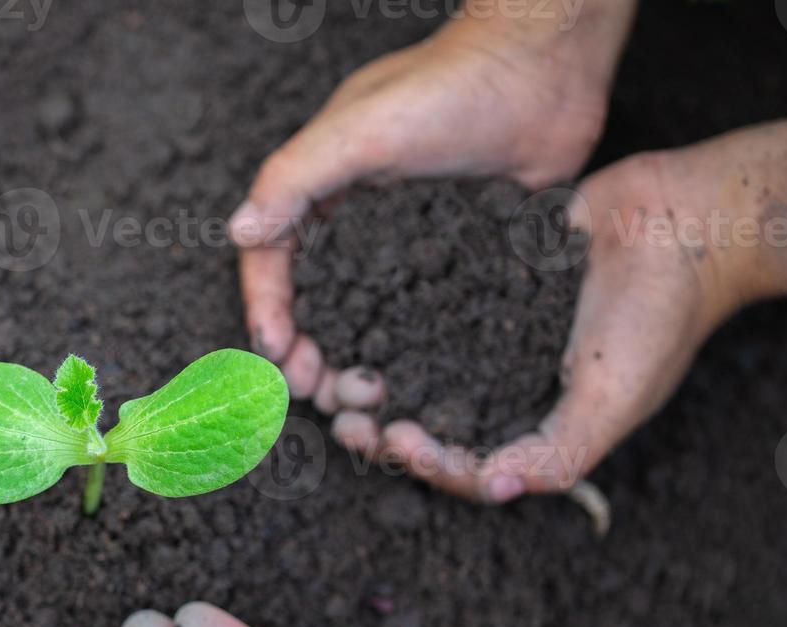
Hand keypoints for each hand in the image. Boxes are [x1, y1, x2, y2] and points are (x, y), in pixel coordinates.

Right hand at [231, 3, 633, 402]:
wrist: (546, 70)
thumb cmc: (450, 86)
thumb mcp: (360, 129)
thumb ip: (295, 178)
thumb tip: (240, 232)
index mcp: (320, 187)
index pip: (273, 258)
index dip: (268, 308)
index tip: (275, 352)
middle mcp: (356, 221)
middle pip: (313, 299)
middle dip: (304, 349)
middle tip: (314, 389)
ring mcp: (404, 243)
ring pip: (363, 315)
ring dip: (351, 359)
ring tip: (358, 396)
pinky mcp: (452, 258)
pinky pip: (418, 314)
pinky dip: (406, 351)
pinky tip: (409, 383)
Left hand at [334, 108, 786, 503]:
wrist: (683, 222)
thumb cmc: (659, 319)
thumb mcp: (614, 399)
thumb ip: (558, 452)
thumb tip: (493, 490)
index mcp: (534, 425)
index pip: (468, 463)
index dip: (427, 462)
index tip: (396, 439)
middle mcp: (503, 385)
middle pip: (428, 420)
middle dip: (382, 427)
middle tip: (343, 417)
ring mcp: (486, 335)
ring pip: (414, 368)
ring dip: (374, 376)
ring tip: (335, 373)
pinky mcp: (476, 284)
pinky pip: (423, 306)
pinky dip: (389, 316)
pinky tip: (354, 311)